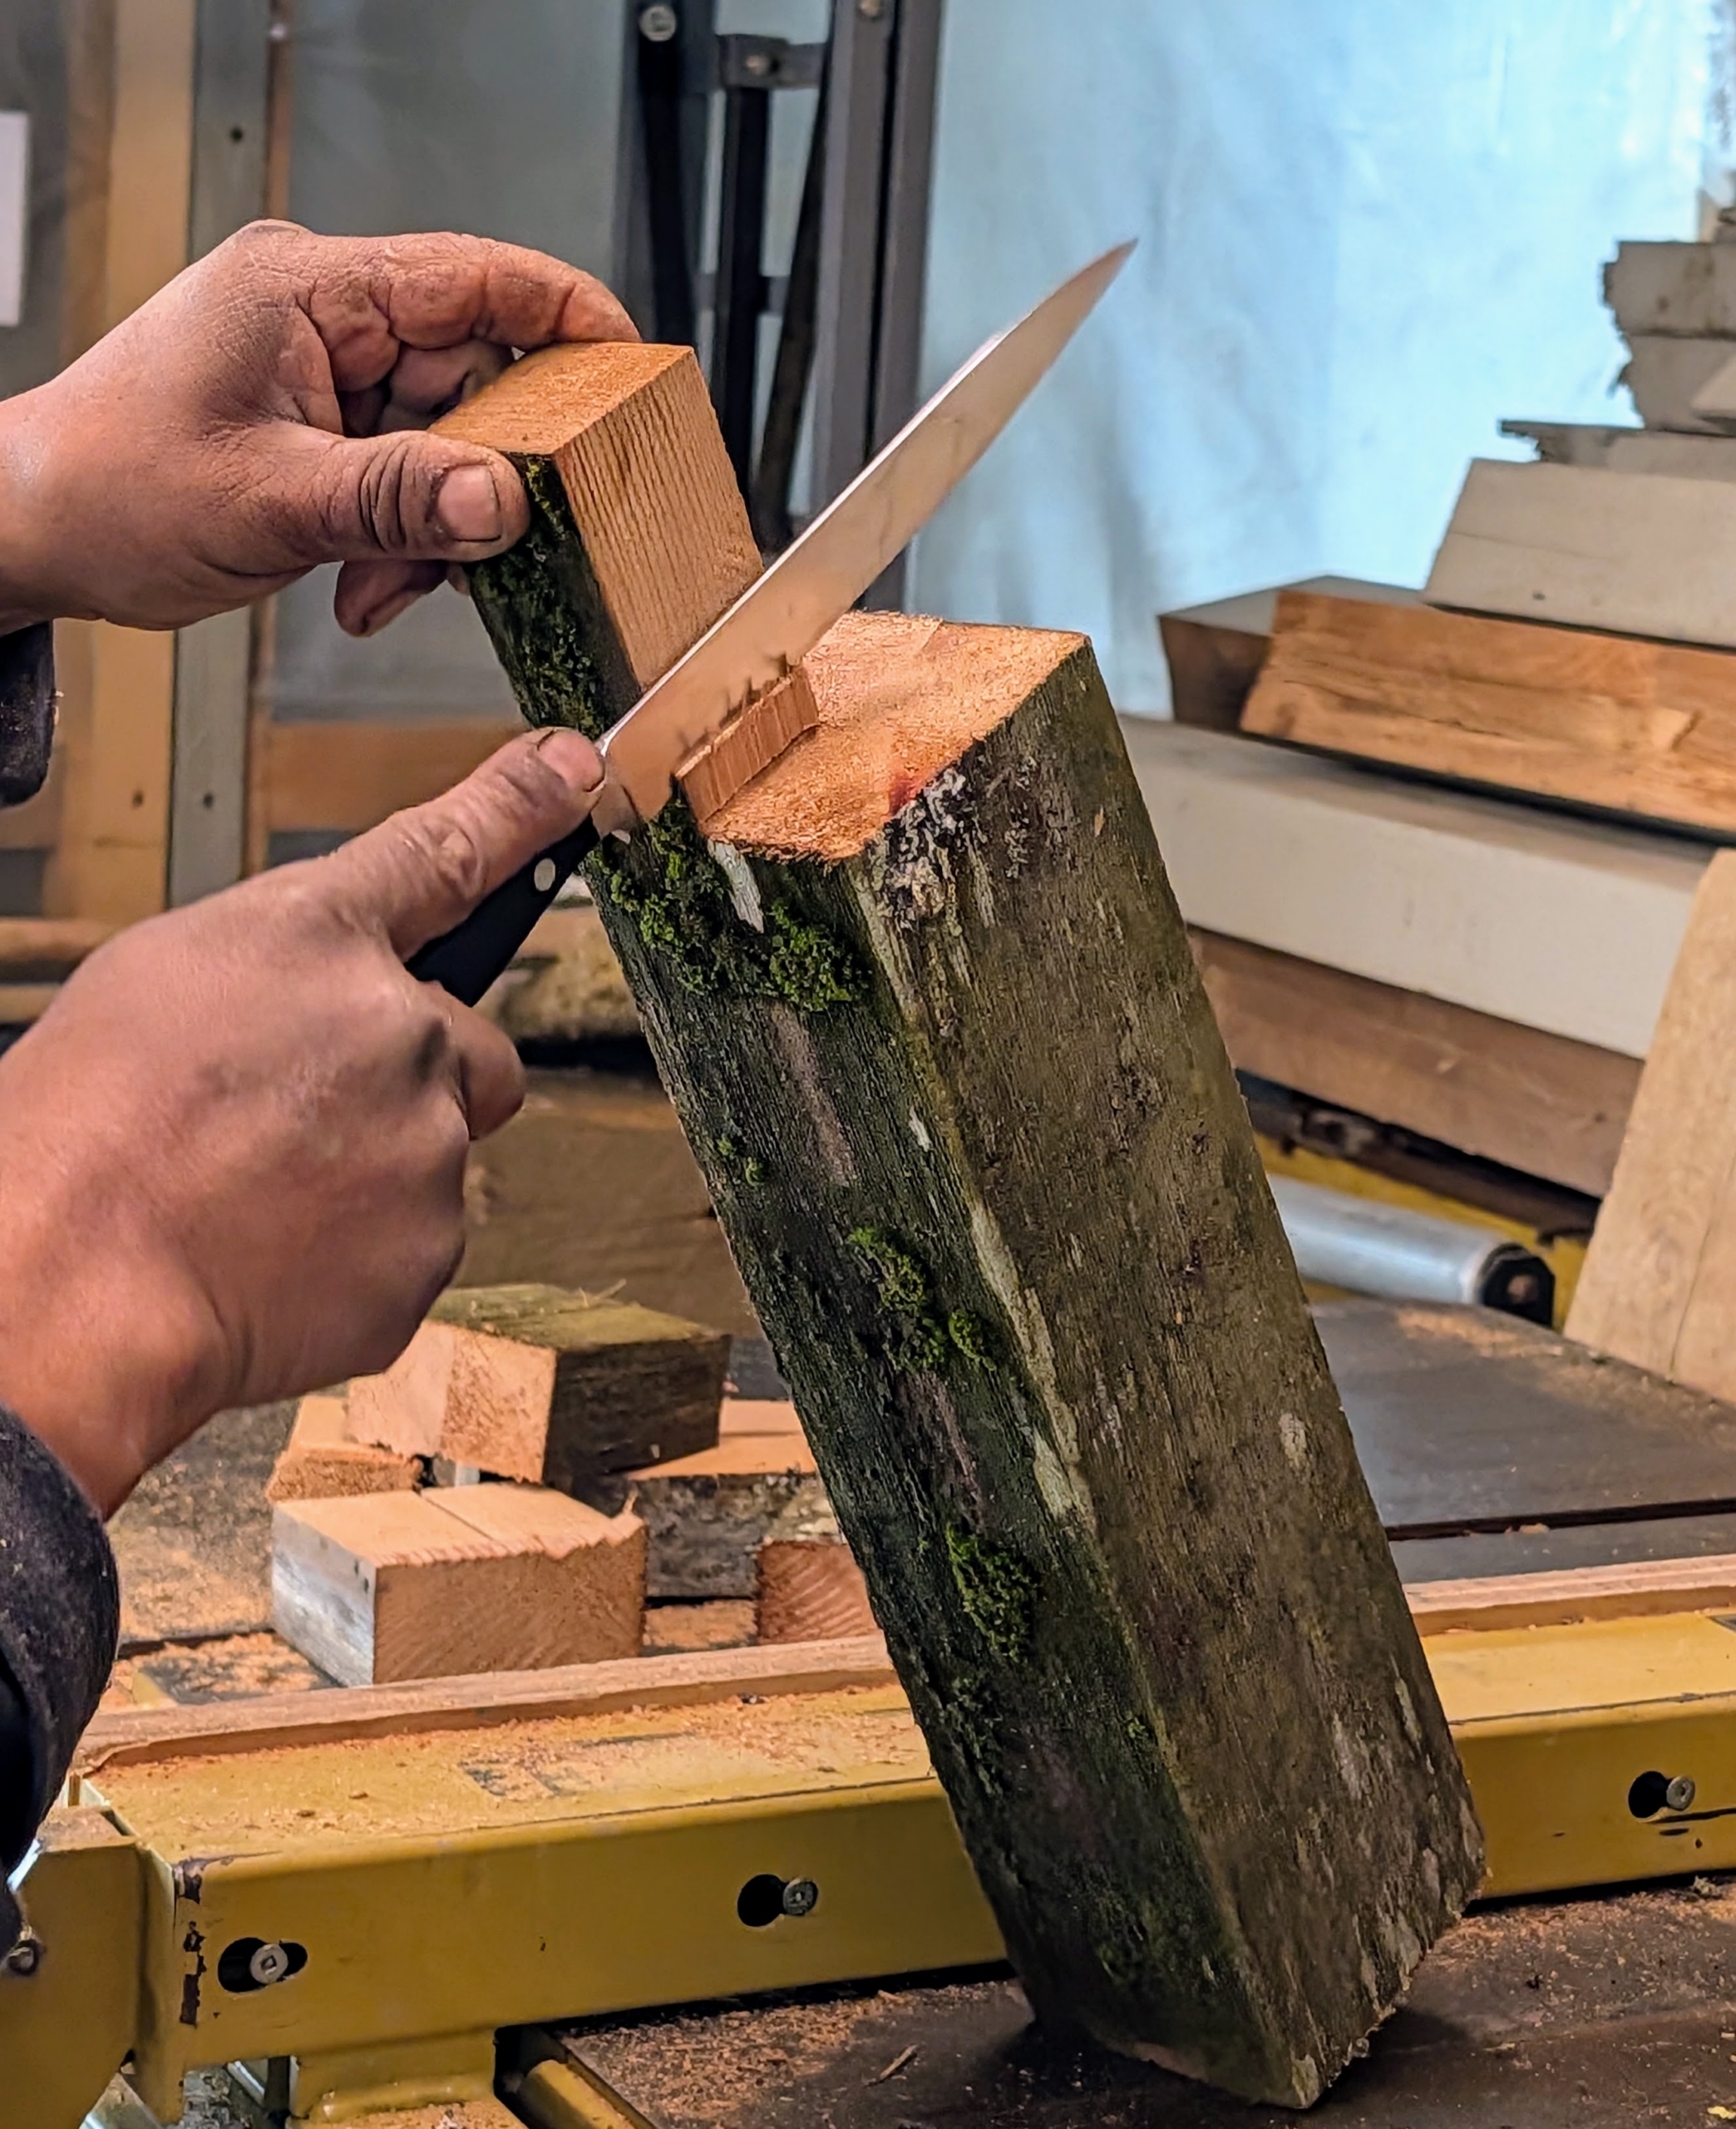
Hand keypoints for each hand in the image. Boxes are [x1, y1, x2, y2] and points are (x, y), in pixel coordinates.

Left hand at [0, 220, 635, 640]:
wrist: (36, 530)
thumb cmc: (109, 487)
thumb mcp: (269, 500)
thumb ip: (397, 499)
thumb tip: (504, 500)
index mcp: (310, 288)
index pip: (478, 277)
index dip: (570, 318)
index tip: (634, 374)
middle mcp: (326, 316)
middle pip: (476, 377)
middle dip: (476, 478)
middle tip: (467, 550)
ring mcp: (327, 372)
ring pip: (447, 442)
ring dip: (432, 526)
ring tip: (379, 582)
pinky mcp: (324, 425)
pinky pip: (408, 475)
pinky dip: (401, 537)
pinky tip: (363, 580)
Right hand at [0, 726, 601, 1514]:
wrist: (69, 1283)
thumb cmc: (81, 1128)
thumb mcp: (157, 978)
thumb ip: (279, 968)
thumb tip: (342, 992)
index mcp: (316, 939)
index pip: (440, 852)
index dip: (514, 809)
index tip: (573, 768)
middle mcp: (401, 1031)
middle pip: (469, 1050)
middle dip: (415, 1084)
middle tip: (298, 1124)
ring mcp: (429, 1147)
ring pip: (436, 1156)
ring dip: (371, 1177)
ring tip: (250, 1202)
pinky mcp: (431, 1252)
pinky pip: (411, 1246)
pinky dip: (355, 1259)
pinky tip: (268, 1262)